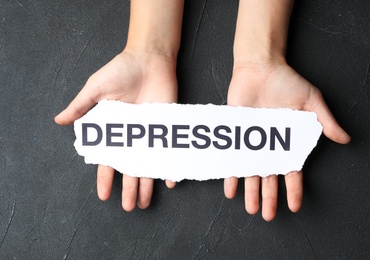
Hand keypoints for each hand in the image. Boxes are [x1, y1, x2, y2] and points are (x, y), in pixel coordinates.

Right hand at [55, 50, 177, 210]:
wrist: (150, 59)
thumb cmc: (120, 70)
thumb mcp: (96, 88)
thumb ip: (81, 106)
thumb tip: (59, 121)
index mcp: (113, 130)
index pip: (108, 160)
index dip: (105, 178)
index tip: (105, 195)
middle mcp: (132, 136)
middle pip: (130, 168)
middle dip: (128, 188)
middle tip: (128, 207)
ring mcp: (150, 133)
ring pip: (148, 165)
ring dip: (146, 184)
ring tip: (144, 203)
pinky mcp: (166, 128)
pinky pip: (167, 151)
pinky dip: (169, 166)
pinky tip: (170, 181)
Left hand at [224, 61, 350, 220]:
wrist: (259, 68)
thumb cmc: (286, 82)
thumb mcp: (311, 100)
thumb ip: (325, 120)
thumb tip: (344, 138)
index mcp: (288, 141)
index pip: (292, 170)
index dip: (293, 189)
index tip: (293, 206)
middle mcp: (269, 145)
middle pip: (269, 177)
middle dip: (269, 197)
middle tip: (267, 216)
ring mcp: (252, 142)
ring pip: (251, 172)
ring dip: (251, 192)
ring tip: (251, 209)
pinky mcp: (236, 135)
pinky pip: (233, 158)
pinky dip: (231, 173)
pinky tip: (230, 190)